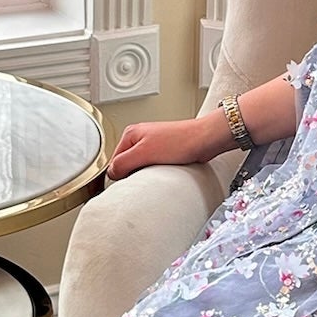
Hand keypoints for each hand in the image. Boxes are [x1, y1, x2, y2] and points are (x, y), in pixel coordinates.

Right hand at [108, 115, 223, 179]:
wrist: (205, 139)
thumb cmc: (180, 141)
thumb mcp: (143, 153)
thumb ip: (122, 163)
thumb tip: (111, 173)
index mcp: (130, 134)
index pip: (113, 160)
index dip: (119, 174)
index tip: (127, 182)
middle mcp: (140, 137)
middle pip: (126, 164)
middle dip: (133, 174)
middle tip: (144, 178)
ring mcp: (153, 144)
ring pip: (140, 166)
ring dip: (146, 174)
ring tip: (156, 173)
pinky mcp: (165, 152)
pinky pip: (153, 167)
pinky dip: (156, 172)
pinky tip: (164, 172)